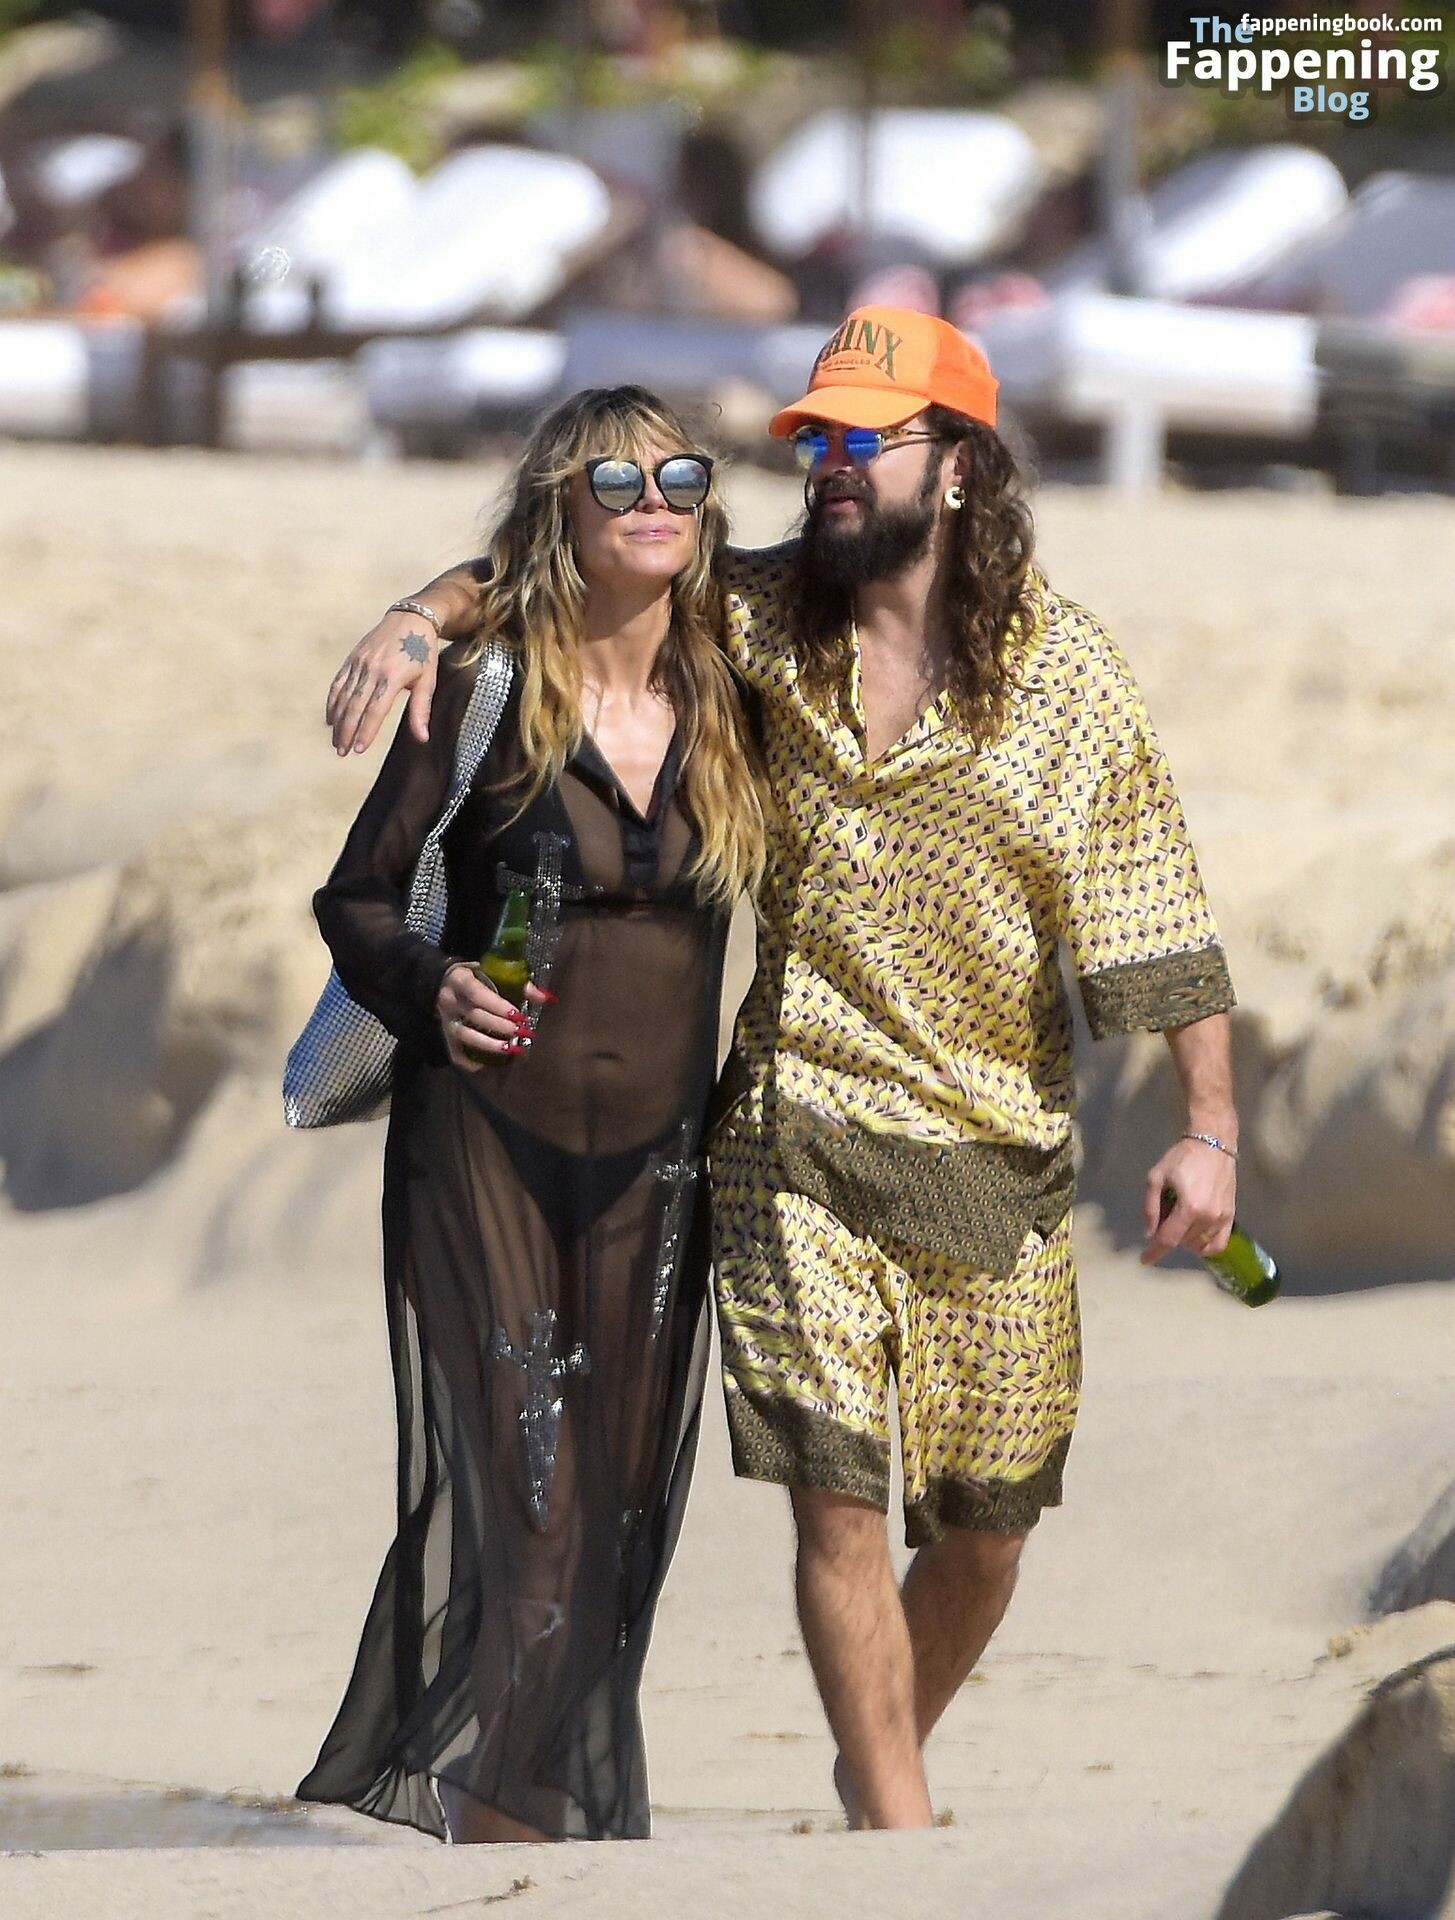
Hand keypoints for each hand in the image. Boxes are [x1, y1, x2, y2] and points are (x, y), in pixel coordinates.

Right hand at [326, 608, 439, 755]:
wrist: (410, 619)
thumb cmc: (423, 652)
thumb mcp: (428, 680)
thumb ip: (421, 710)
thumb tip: (422, 738)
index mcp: (392, 676)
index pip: (375, 709)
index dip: (366, 730)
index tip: (359, 749)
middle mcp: (372, 669)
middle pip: (354, 706)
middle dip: (347, 731)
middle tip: (342, 752)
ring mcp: (359, 663)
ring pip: (343, 696)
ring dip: (338, 721)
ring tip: (336, 741)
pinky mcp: (352, 659)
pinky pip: (338, 683)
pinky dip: (332, 702)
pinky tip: (330, 719)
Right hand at [437, 964, 552, 1070]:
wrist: (441, 981)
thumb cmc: (475, 976)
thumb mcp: (491, 972)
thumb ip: (519, 984)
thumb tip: (546, 998)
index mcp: (460, 979)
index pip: (478, 994)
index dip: (498, 1006)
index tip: (519, 1015)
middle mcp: (450, 1000)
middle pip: (474, 1016)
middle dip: (499, 1026)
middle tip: (520, 1032)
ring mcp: (445, 1019)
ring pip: (464, 1036)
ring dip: (488, 1044)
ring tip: (509, 1049)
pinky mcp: (445, 1035)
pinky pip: (455, 1052)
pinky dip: (469, 1061)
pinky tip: (485, 1065)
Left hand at [1141, 1136, 1236, 1265]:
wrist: (1213, 1143)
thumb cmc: (1182, 1157)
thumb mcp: (1156, 1177)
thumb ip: (1151, 1208)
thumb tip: (1149, 1234)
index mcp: (1189, 1208)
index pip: (1168, 1239)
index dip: (1154, 1252)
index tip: (1144, 1260)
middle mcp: (1208, 1217)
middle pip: (1182, 1241)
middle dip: (1168, 1235)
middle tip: (1164, 1215)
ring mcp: (1222, 1219)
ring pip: (1198, 1244)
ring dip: (1184, 1239)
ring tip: (1178, 1218)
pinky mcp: (1231, 1216)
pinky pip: (1218, 1244)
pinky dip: (1205, 1247)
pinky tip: (1195, 1239)